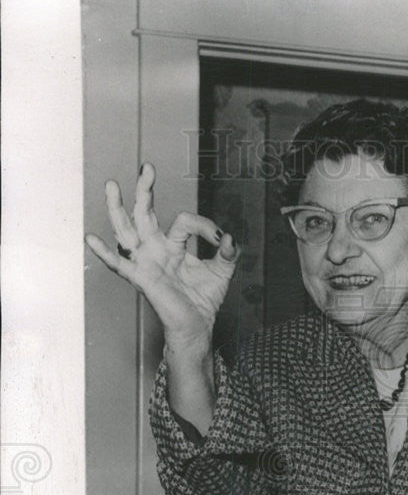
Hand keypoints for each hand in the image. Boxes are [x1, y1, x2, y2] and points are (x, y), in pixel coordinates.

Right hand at [85, 163, 238, 350]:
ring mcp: (147, 262)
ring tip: (111, 186)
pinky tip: (91, 239)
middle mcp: (156, 249)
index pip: (185, 221)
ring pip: (126, 231)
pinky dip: (105, 253)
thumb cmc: (203, 299)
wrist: (197, 326)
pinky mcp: (142, 279)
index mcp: (174, 244)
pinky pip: (119, 265)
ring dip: (118, 208)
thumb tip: (230, 237)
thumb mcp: (222, 271)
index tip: (221, 239)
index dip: (205, 226)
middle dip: (144, 190)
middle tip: (147, 168)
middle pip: (144, 214)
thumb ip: (229, 252)